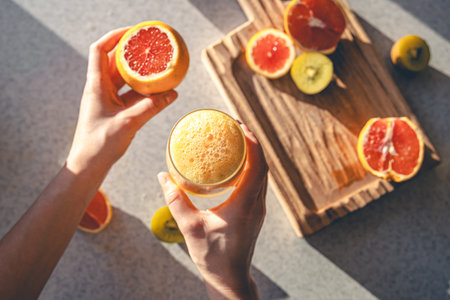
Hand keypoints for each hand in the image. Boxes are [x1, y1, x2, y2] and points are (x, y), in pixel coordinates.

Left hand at [67, 27, 177, 173]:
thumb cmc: (99, 145)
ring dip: (142, 75)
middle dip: (133, 54)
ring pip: (126, 80)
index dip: (114, 37)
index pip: (100, 50)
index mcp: (96, 86)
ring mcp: (108, 100)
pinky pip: (132, 96)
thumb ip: (150, 108)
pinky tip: (162, 94)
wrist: (88, 166)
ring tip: (160, 69)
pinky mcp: (115, 111)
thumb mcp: (128, 123)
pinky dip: (145, 93)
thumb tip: (172, 94)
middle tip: (152, 48)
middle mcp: (101, 89)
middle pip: (115, 62)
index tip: (133, 33)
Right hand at [158, 124, 267, 298]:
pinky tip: (235, 165)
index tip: (241, 126)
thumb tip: (163, 177)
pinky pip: (257, 183)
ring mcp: (258, 208)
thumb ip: (176, 201)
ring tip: (237, 140)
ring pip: (262, 174)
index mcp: (246, 204)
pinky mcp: (254, 212)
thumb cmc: (212, 256)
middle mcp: (257, 204)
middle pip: (263, 165)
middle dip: (253, 142)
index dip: (253, 142)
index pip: (258, 165)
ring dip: (254, 155)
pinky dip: (251, 168)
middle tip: (236, 126)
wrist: (229, 278)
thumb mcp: (190, 227)